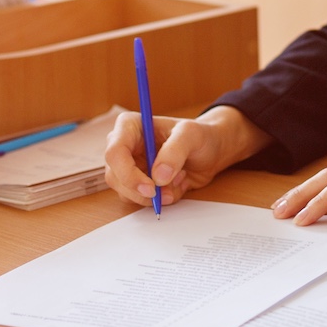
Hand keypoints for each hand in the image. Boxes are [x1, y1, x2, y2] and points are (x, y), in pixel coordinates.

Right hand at [104, 105, 270, 209]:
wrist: (211, 151)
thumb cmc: (200, 136)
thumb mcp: (191, 135)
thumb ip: (175, 151)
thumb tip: (158, 177)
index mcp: (130, 126)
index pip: (115, 152)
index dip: (128, 173)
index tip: (151, 187)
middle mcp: (125, 147)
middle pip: (115, 177)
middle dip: (142, 190)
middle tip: (168, 193)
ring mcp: (130, 167)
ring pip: (126, 192)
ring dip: (155, 195)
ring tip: (180, 179)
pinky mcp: (139, 184)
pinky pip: (141, 200)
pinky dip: (162, 199)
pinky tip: (177, 184)